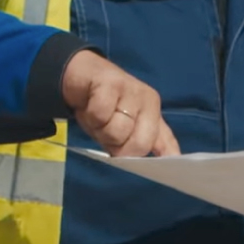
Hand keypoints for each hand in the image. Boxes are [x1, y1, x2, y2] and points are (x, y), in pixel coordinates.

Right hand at [60, 51, 178, 157]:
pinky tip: (88, 105)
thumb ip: (135, 143)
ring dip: (100, 129)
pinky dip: (90, 116)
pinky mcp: (112, 83)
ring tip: (96, 116)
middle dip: (116, 145)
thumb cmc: (100, 105)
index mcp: (154, 113)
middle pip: (139, 144)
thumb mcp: (119, 128)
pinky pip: (100, 115)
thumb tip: (159, 159)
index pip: (165, 142)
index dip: (163, 157)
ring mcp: (132, 90)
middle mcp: (148, 101)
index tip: (165, 169)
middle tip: (105, 130)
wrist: (78, 74)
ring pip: (117, 131)